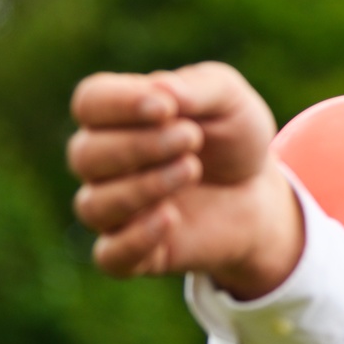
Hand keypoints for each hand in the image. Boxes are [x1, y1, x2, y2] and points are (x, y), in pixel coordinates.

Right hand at [66, 62, 301, 295]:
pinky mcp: (134, 253)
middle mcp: (104, 163)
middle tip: (192, 138)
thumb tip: (160, 89)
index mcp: (118, 115)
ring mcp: (115, 210)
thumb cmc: (233, 137)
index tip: (167, 107)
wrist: (259, 193)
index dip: (119, 103)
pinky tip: (171, 218)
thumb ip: (197, 88)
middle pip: (85, 154)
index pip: (89, 102)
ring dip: (142, 187)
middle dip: (139, 145)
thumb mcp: (229, 99)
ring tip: (191, 170)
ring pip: (93, 205)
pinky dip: (135, 239)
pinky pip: (109, 255)